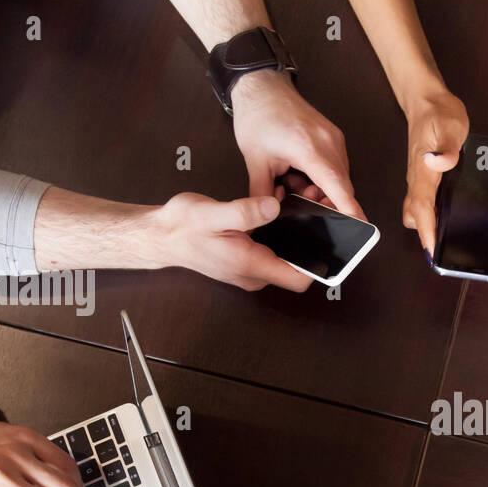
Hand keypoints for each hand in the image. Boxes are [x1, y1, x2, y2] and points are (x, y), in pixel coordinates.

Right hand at [148, 192, 311, 291]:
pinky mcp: (245, 262)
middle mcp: (253, 273)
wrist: (161, 236)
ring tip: (290, 209)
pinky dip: (277, 238)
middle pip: (296, 269)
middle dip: (307, 245)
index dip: (318, 264)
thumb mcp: (212, 213)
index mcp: (250, 264)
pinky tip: (272, 215)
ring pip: (284, 260)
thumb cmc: (182, 226)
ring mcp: (249, 270)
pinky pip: (271, 254)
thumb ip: (246, 211)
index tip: (326, 240)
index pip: (299, 279)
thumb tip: (275, 207)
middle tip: (309, 212)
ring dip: (292, 240)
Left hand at [230, 70, 363, 218]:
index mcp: (307, 147)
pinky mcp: (334, 137)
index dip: (348, 206)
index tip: (360, 223)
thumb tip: (266, 215)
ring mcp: (334, 138)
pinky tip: (301, 172)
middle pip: (340, 185)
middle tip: (299, 200)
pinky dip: (322, 176)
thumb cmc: (258, 118)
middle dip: (325, 201)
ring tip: (293, 181)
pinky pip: (336, 166)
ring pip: (339, 178)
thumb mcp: (255, 161)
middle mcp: (328, 142)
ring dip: (322, 188)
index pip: (335, 184)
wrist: (262, 88)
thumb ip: (263, 193)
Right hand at [401, 87, 467, 253]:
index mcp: (423, 170)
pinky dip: (430, 216)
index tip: (432, 250)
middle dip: (426, 237)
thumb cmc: (439, 113)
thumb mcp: (450, 125)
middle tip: (443, 253)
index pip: (421, 206)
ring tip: (447, 240)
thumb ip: (447, 146)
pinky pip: (422, 204)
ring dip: (427, 227)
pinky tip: (448, 218)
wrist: (426, 101)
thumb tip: (441, 162)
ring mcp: (418, 180)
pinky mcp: (422, 178)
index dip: (427, 231)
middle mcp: (416, 179)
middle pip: (414, 216)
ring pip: (416, 212)